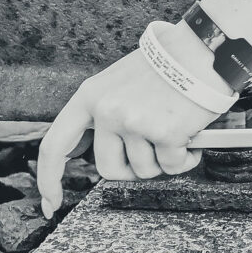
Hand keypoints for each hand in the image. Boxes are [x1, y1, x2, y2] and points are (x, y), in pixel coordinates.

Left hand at [35, 50, 219, 215]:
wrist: (202, 49)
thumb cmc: (167, 64)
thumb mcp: (119, 80)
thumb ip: (102, 112)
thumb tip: (89, 148)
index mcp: (91, 96)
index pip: (55, 144)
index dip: (49, 179)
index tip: (51, 203)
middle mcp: (107, 110)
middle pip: (107, 168)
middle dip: (131, 168)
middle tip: (152, 151)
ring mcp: (134, 122)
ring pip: (144, 170)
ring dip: (163, 159)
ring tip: (175, 131)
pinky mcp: (164, 133)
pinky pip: (172, 166)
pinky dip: (185, 158)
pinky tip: (191, 135)